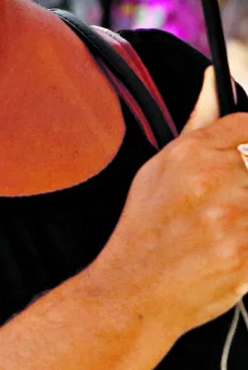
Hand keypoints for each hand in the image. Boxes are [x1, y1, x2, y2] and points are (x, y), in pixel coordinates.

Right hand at [92, 67, 247, 338]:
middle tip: (229, 201)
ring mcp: (231, 218)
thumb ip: (199, 123)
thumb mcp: (159, 168)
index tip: (245, 160)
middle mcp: (211, 179)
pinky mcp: (244, 255)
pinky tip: (231, 247)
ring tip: (227, 223)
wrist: (133, 292)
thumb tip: (214, 77)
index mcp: (189, 153)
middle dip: (245, 184)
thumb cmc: (146, 227)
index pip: (247, 126)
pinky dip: (247, 245)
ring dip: (245, 213)